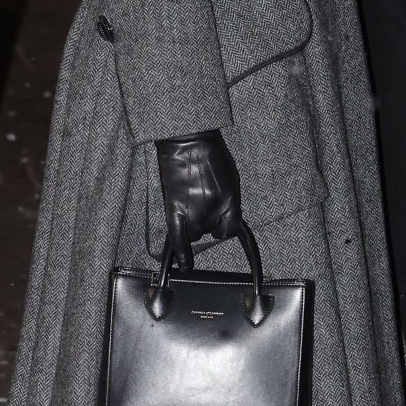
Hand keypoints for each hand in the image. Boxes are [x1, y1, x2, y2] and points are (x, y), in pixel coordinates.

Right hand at [155, 130, 241, 268]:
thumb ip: (230, 200)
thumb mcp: (232, 177)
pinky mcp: (174, 210)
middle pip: (210, 230)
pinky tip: (183, 265)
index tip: (221, 223)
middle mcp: (213, 210)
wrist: (187, 140)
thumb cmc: (211, 154)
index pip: (231, 230)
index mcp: (231, 201)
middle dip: (207, 220)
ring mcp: (193, 212)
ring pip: (194, 233)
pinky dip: (181, 253)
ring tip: (188, 203)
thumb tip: (227, 216)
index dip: (225, 226)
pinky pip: (178, 240)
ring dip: (193, 224)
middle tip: (200, 200)